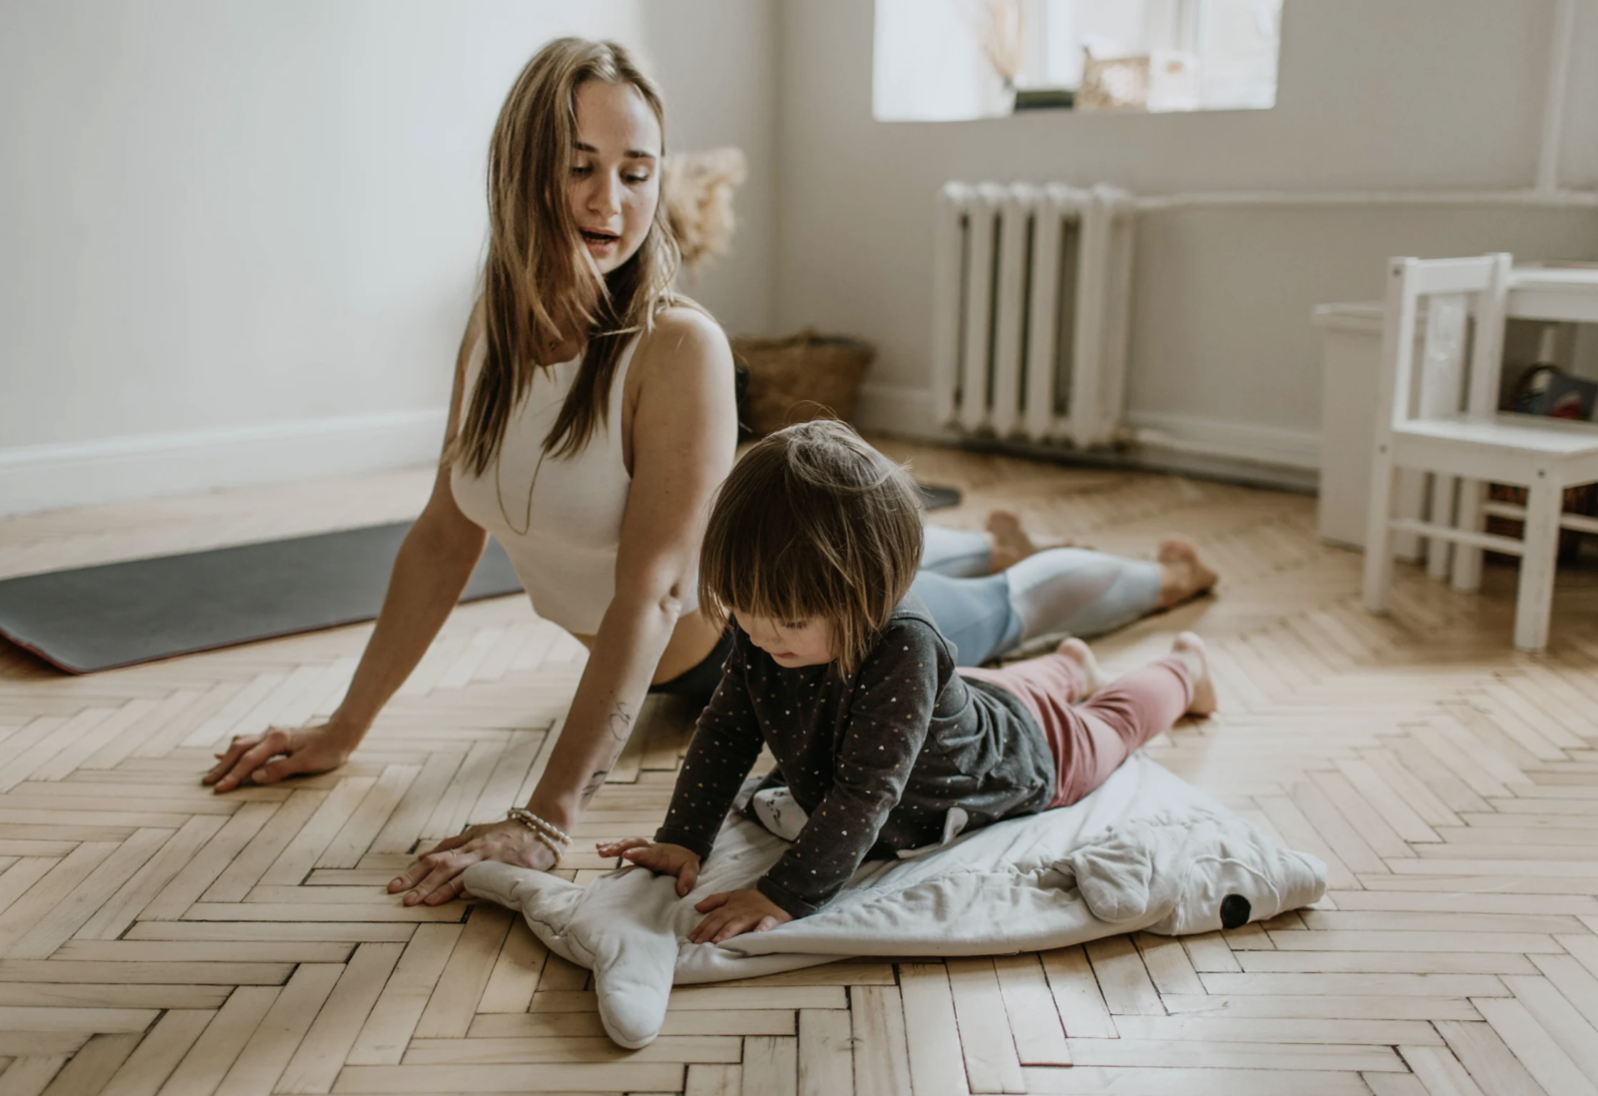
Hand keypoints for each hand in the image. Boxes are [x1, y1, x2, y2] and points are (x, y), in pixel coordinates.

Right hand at [203, 721, 359, 792]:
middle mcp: (271, 734)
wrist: (341, 733)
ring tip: (213, 773)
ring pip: (241, 745)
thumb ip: (280, 770)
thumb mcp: (307, 763)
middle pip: (239, 750)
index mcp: (278, 740)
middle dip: (223, 767)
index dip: (234, 775)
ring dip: (226, 759)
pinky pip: (248, 744)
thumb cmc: (328, 749)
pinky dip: (235, 752)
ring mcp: (271, 735)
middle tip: (208, 782)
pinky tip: (222, 755)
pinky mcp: (274, 738)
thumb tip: (253, 778)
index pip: (250, 760)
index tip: (220, 789)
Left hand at [388, 820, 557, 905]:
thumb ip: (453, 845)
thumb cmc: (509, 833)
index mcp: (467, 844)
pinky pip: (491, 877)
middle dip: (421, 884)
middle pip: (443, 867)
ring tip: (426, 902)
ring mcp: (494, 859)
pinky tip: (463, 896)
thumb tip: (423, 856)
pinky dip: (476, 886)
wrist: (545, 826)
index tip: (393, 888)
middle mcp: (476, 851)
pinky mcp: (512, 867)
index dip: (413, 874)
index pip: (434, 859)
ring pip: (463, 873)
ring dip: (443, 888)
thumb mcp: (478, 833)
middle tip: (402, 899)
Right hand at [595, 838, 700, 896]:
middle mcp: (648, 850)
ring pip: (626, 844)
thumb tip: (681, 891)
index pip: (647, 853)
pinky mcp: (636, 852)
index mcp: (660, 855)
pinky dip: (611, 846)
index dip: (637, 853)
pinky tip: (599, 847)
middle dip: (621, 847)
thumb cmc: (685, 862)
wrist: (683, 850)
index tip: (626, 854)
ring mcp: (641, 850)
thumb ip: (687, 879)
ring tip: (600, 850)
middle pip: (634, 844)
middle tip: (608, 851)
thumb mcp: (692, 870)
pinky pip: (622, 848)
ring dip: (613, 846)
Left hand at [689, 888, 791, 943]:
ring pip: (739, 923)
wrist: (780, 893)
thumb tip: (697, 906)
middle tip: (698, 944)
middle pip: (722, 921)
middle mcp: (740, 911)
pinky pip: (766, 923)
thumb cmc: (755, 899)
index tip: (690, 939)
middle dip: (709, 932)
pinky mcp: (771, 919)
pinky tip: (756, 934)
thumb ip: (715, 901)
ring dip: (728, 931)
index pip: (713, 917)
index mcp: (731, 906)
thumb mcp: (733, 895)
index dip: (701, 927)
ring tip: (718, 941)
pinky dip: (762, 928)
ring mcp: (755, 915)